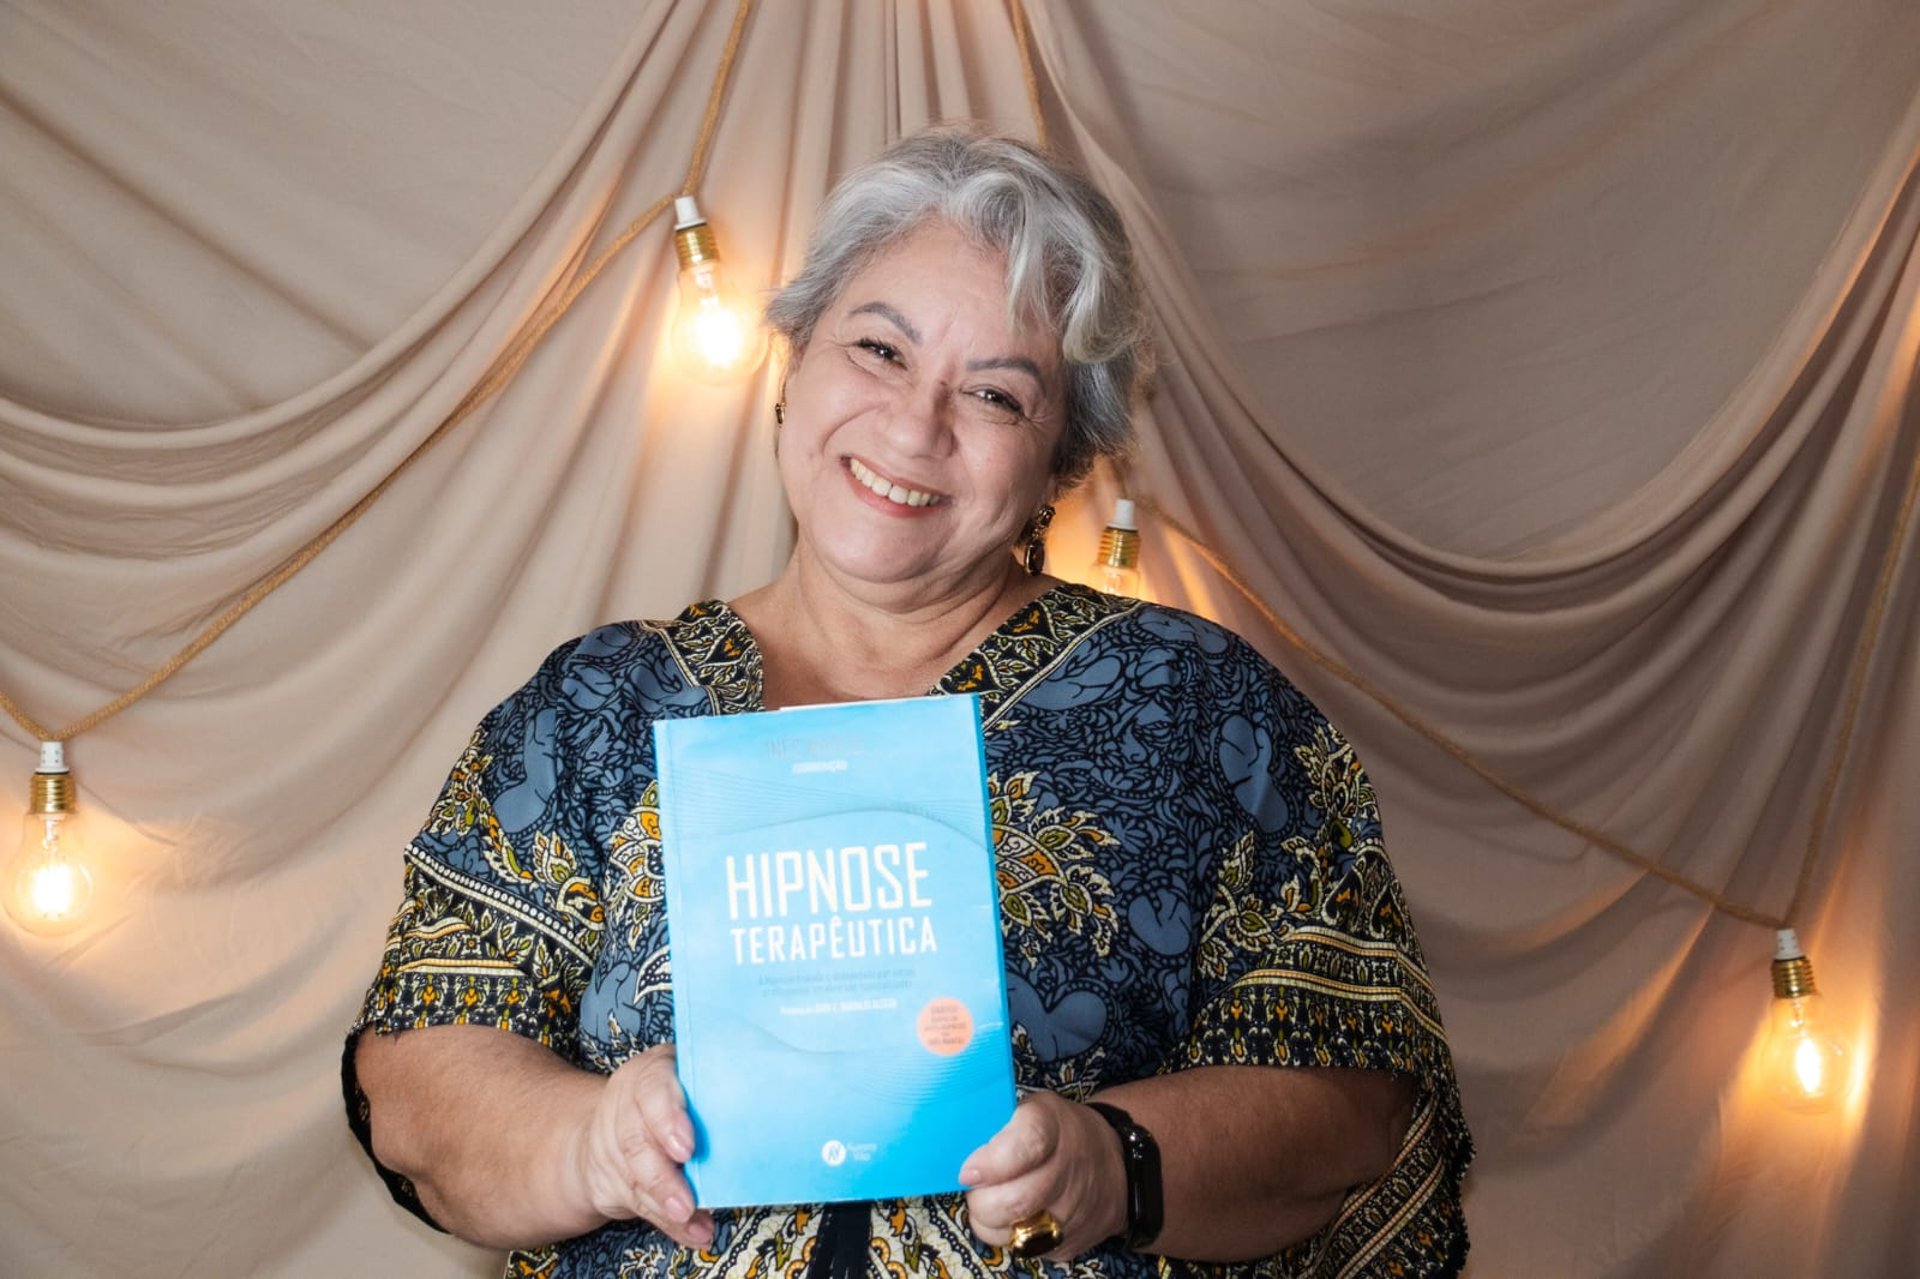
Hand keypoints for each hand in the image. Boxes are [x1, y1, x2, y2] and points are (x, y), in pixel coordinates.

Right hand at [566, 1044, 713, 1248]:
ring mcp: (611, 1140)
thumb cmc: (668, 1100)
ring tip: (690, 1219)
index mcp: (651, 1072)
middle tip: (686, 1203)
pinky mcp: (606, 1177)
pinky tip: (692, 1231)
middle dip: (662, 1177)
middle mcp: (626, 1103)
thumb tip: (759, 1130)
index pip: (653, 1089)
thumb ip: (709, 1101)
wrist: (608, 1126)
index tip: (686, 1149)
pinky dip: (666, 1221)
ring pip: (635, 1176)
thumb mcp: (685, 1085)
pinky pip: (636, 1201)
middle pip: (637, 1140)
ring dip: (665, 1204)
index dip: (668, 1119)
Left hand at [960, 1092, 1126, 1260]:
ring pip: (1016, 1233)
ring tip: (991, 1202)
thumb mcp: (1033, 1109)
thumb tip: (952, 1143)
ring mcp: (1074, 1210)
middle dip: (982, 1200)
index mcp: (1053, 1125)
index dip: (994, 1162)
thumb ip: (996, 1123)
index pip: (1028, 1143)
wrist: (1116, 1163)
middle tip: (975, 1188)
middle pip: (1017, 1199)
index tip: (968, 1172)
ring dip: (990, 1222)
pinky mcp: (1072, 1242)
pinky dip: (1010, 1237)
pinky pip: (1026, 1250)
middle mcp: (1068, 1168)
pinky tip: (1013, 1218)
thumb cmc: (1058, 1132)